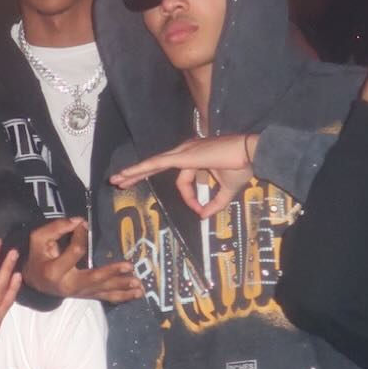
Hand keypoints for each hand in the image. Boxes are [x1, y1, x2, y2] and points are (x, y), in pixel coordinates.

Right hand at [25, 217, 140, 302]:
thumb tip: (78, 221)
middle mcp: (69, 285)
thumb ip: (56, 228)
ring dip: (123, 288)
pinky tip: (137, 294)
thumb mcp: (39, 239)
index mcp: (55, 271)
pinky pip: (106, 297)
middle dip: (112, 273)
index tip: (84, 225)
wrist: (35, 282)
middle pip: (94, 278)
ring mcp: (80, 293)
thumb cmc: (38, 257)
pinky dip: (123, 296)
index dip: (81, 236)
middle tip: (129, 266)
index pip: (75, 251)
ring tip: (139, 284)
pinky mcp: (88, 295)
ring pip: (103, 290)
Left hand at [110, 134, 256, 220]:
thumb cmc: (242, 167)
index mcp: (196, 158)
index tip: (201, 210)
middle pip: (156, 165)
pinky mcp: (183, 156)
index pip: (184, 182)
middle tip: (120, 181)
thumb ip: (215, 203)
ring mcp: (183, 152)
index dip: (190, 199)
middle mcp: (186, 152)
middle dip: (138, 174)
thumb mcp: (227, 190)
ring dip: (133, 172)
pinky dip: (141, 168)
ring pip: (152, 164)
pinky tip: (128, 174)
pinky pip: (157, 163)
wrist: (250, 153)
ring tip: (117, 179)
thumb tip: (205, 216)